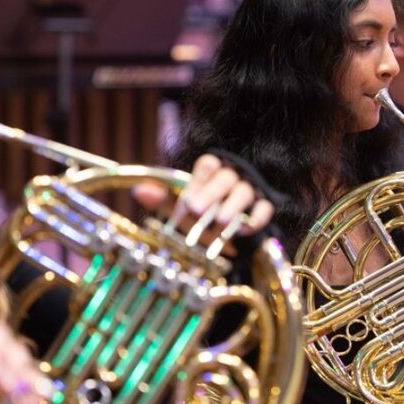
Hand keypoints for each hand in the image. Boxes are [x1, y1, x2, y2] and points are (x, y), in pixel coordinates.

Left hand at [133, 153, 274, 235]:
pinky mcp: (264, 207)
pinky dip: (256, 218)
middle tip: (197, 211)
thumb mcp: (181, 210)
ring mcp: (250, 191)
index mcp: (211, 174)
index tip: (187, 202)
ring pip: (244, 191)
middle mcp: (232, 178)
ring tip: (221, 222)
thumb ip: (163, 200)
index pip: (208, 165)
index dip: (198, 182)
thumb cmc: (203, 218)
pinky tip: (243, 230)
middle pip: (225, 177)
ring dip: (232, 206)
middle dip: (211, 194)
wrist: (226, 239)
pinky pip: (265, 208)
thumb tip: (139, 191)